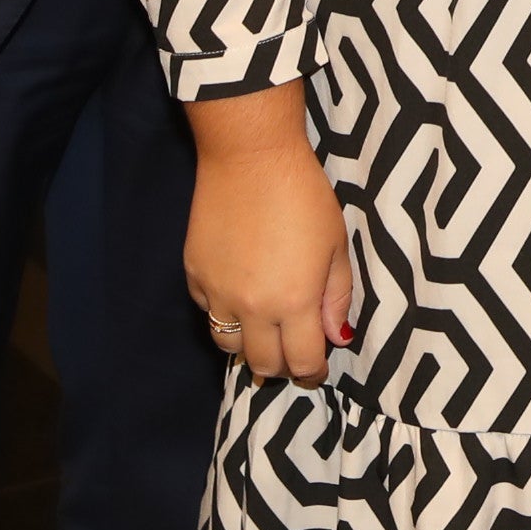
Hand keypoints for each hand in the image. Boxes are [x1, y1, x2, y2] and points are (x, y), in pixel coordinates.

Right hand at [183, 87, 352, 385]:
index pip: (301, 362)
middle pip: (262, 364)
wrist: (249, 155)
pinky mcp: (193, 274)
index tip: (316, 369)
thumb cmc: (303, 194)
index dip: (312, 373)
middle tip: (291, 353)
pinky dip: (223, 313)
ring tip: (262, 330)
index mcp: (294, 301)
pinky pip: (208, 311)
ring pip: (228, 347)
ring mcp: (217, 292)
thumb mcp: (335, 244)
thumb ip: (337, 296)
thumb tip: (337, 337)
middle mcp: (252, 307)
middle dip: (280, 367)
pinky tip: (238, 293)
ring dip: (248, 346)